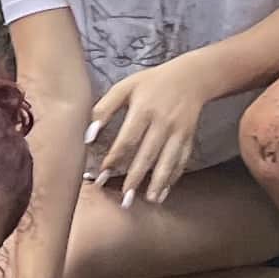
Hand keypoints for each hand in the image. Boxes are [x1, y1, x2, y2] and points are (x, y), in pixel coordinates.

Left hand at [84, 59, 212, 212]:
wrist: (191, 77)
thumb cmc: (150, 83)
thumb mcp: (124, 88)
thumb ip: (104, 109)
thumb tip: (87, 135)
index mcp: (144, 109)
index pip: (127, 139)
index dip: (115, 158)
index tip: (102, 175)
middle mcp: (163, 122)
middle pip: (148, 154)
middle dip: (136, 178)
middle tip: (125, 200)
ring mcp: (178, 131)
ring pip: (168, 160)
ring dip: (158, 182)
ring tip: (149, 200)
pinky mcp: (189, 137)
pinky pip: (181, 160)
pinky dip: (173, 177)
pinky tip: (164, 191)